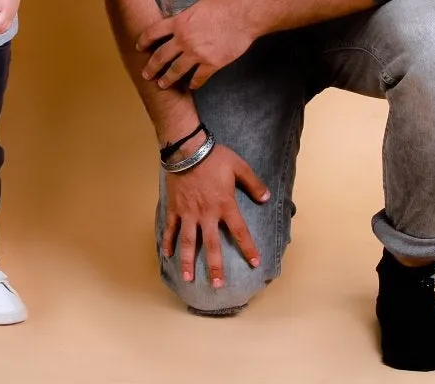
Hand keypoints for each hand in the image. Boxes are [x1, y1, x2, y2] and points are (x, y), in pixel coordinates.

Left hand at [136, 0, 257, 88]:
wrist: (244, 16)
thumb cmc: (223, 6)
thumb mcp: (197, 6)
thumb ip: (184, 17)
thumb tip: (178, 22)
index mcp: (179, 22)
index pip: (153, 33)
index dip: (143, 41)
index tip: (139, 47)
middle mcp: (184, 39)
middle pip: (161, 56)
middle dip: (151, 67)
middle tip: (146, 74)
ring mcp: (197, 53)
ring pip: (176, 70)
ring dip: (167, 79)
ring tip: (162, 84)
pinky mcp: (212, 63)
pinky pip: (199, 77)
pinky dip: (195, 83)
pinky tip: (192, 86)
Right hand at [161, 142, 269, 286]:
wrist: (187, 149)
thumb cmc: (214, 157)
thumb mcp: (239, 167)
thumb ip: (254, 184)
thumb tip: (267, 198)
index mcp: (225, 205)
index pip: (240, 232)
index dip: (248, 248)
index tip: (255, 263)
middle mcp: (206, 214)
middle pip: (212, 245)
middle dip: (215, 266)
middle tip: (218, 284)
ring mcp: (188, 213)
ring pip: (188, 241)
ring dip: (188, 261)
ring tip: (188, 278)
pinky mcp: (175, 208)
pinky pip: (171, 228)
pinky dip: (168, 241)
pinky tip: (167, 254)